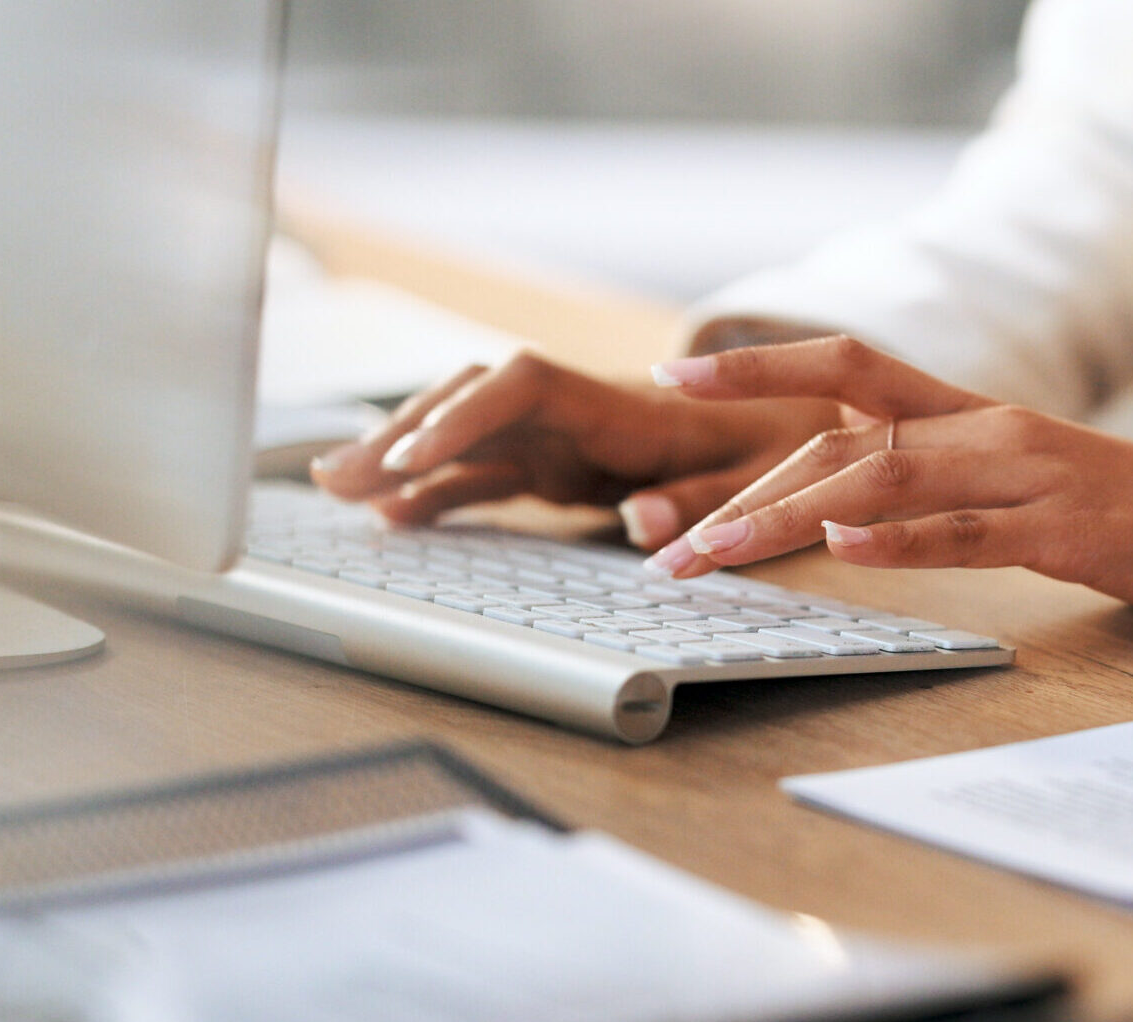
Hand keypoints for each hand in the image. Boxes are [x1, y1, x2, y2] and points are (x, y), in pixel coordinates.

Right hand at [310, 350, 841, 547]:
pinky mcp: (558, 464)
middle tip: (340, 478)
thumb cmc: (782, 446)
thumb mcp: (761, 478)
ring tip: (333, 490)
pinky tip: (387, 518)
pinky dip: (437, 491)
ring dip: (402, 459)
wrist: (799, 419)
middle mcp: (580, 411)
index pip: (526, 385)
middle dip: (406, 433)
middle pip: (474, 403)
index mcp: (625, 407)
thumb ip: (703, 500)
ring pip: (465, 436)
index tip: (416, 451)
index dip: (468, 413)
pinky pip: (485, 472)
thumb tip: (642, 526)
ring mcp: (562, 437)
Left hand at [638, 336, 1132, 629]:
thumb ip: (957, 489)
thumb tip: (861, 510)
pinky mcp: (1071, 531)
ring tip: (713, 555)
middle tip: (664, 542)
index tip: (672, 373)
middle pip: (843, 433)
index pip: (851, 373)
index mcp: (983, 419)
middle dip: (741, 485)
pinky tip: (845, 549)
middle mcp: (995, 432)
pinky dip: (903, 538)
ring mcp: (1032, 477)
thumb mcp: (1037, 491)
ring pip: (886, 480)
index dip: (759, 368)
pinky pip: (973, 531)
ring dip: (788, 519)